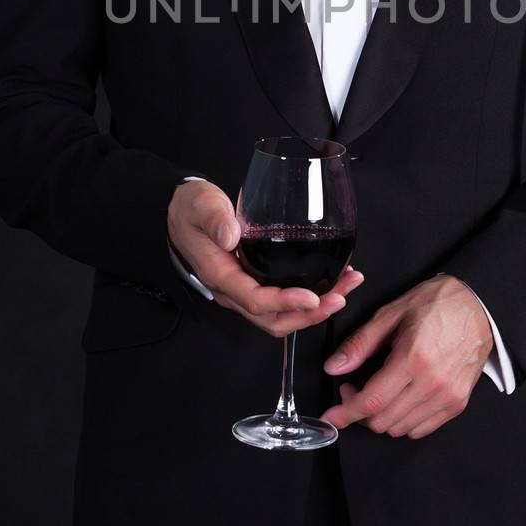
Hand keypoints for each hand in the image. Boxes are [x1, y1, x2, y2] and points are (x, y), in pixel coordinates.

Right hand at [166, 179, 363, 337]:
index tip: (313, 296)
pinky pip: (280, 303)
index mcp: (220, 275)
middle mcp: (232, 292)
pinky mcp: (253, 285)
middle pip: (273, 320)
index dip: (286, 303)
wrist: (181, 215)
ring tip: (344, 291)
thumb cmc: (191, 211)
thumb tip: (232, 235)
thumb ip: (215, 218)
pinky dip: (307, 300)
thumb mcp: (201, 205)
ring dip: (313, 311)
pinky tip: (330, 283)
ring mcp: (243, 292)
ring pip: (280, 317)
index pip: (255, 300)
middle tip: (340, 297)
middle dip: (310, 314)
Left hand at [319, 274, 493, 438]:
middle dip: (359, 410)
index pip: (372, 401)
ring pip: (400, 429)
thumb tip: (334, 367)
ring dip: (380, 417)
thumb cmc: (435, 304)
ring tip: (377, 391)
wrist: (478, 306)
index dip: (346, 412)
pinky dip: (403, 421)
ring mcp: (448, 396)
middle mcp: (433, 383)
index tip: (331, 415)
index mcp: (414, 358)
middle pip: (383, 420)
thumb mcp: (391, 314)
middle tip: (354, 388)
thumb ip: (360, 343)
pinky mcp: (458, 403)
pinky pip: (421, 429)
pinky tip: (398, 399)